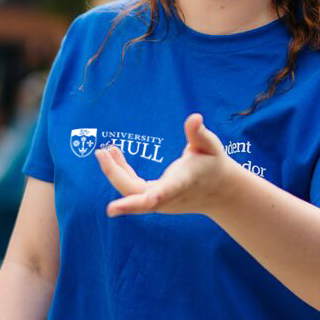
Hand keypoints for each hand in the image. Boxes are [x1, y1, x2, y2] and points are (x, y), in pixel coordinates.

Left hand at [96, 113, 239, 217]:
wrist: (219, 192)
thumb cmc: (214, 164)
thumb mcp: (210, 146)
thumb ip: (199, 134)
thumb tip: (194, 117)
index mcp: (183, 183)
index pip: (166, 193)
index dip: (155, 197)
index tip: (144, 201)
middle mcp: (168, 197)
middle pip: (137, 195)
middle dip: (116, 176)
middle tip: (100, 153)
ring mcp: (159, 201)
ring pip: (130, 192)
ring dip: (114, 172)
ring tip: (103, 151)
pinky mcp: (153, 199)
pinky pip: (132, 188)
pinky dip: (121, 172)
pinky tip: (113, 155)